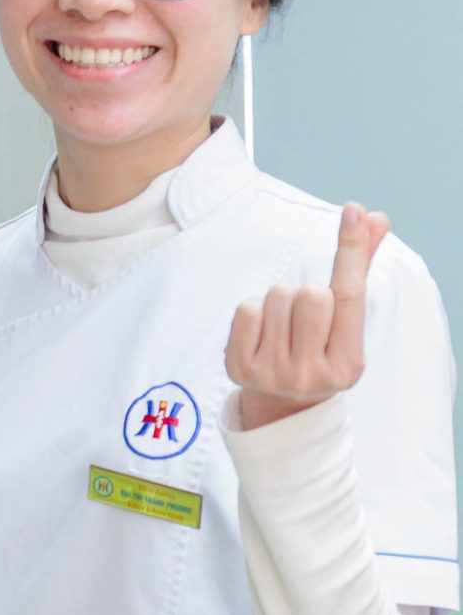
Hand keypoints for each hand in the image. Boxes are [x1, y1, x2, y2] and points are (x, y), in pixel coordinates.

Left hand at [225, 203, 387, 430]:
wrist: (281, 403)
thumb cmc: (320, 351)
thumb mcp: (345, 324)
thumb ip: (357, 272)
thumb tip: (374, 218)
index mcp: (347, 364)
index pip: (349, 296)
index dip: (351, 250)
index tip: (354, 211)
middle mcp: (311, 374)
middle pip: (310, 294)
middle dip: (306, 294)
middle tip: (303, 322)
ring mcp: (273, 374)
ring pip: (278, 296)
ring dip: (280, 302)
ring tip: (283, 330)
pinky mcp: (239, 369)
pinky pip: (246, 308)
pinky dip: (254, 312)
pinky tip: (261, 334)